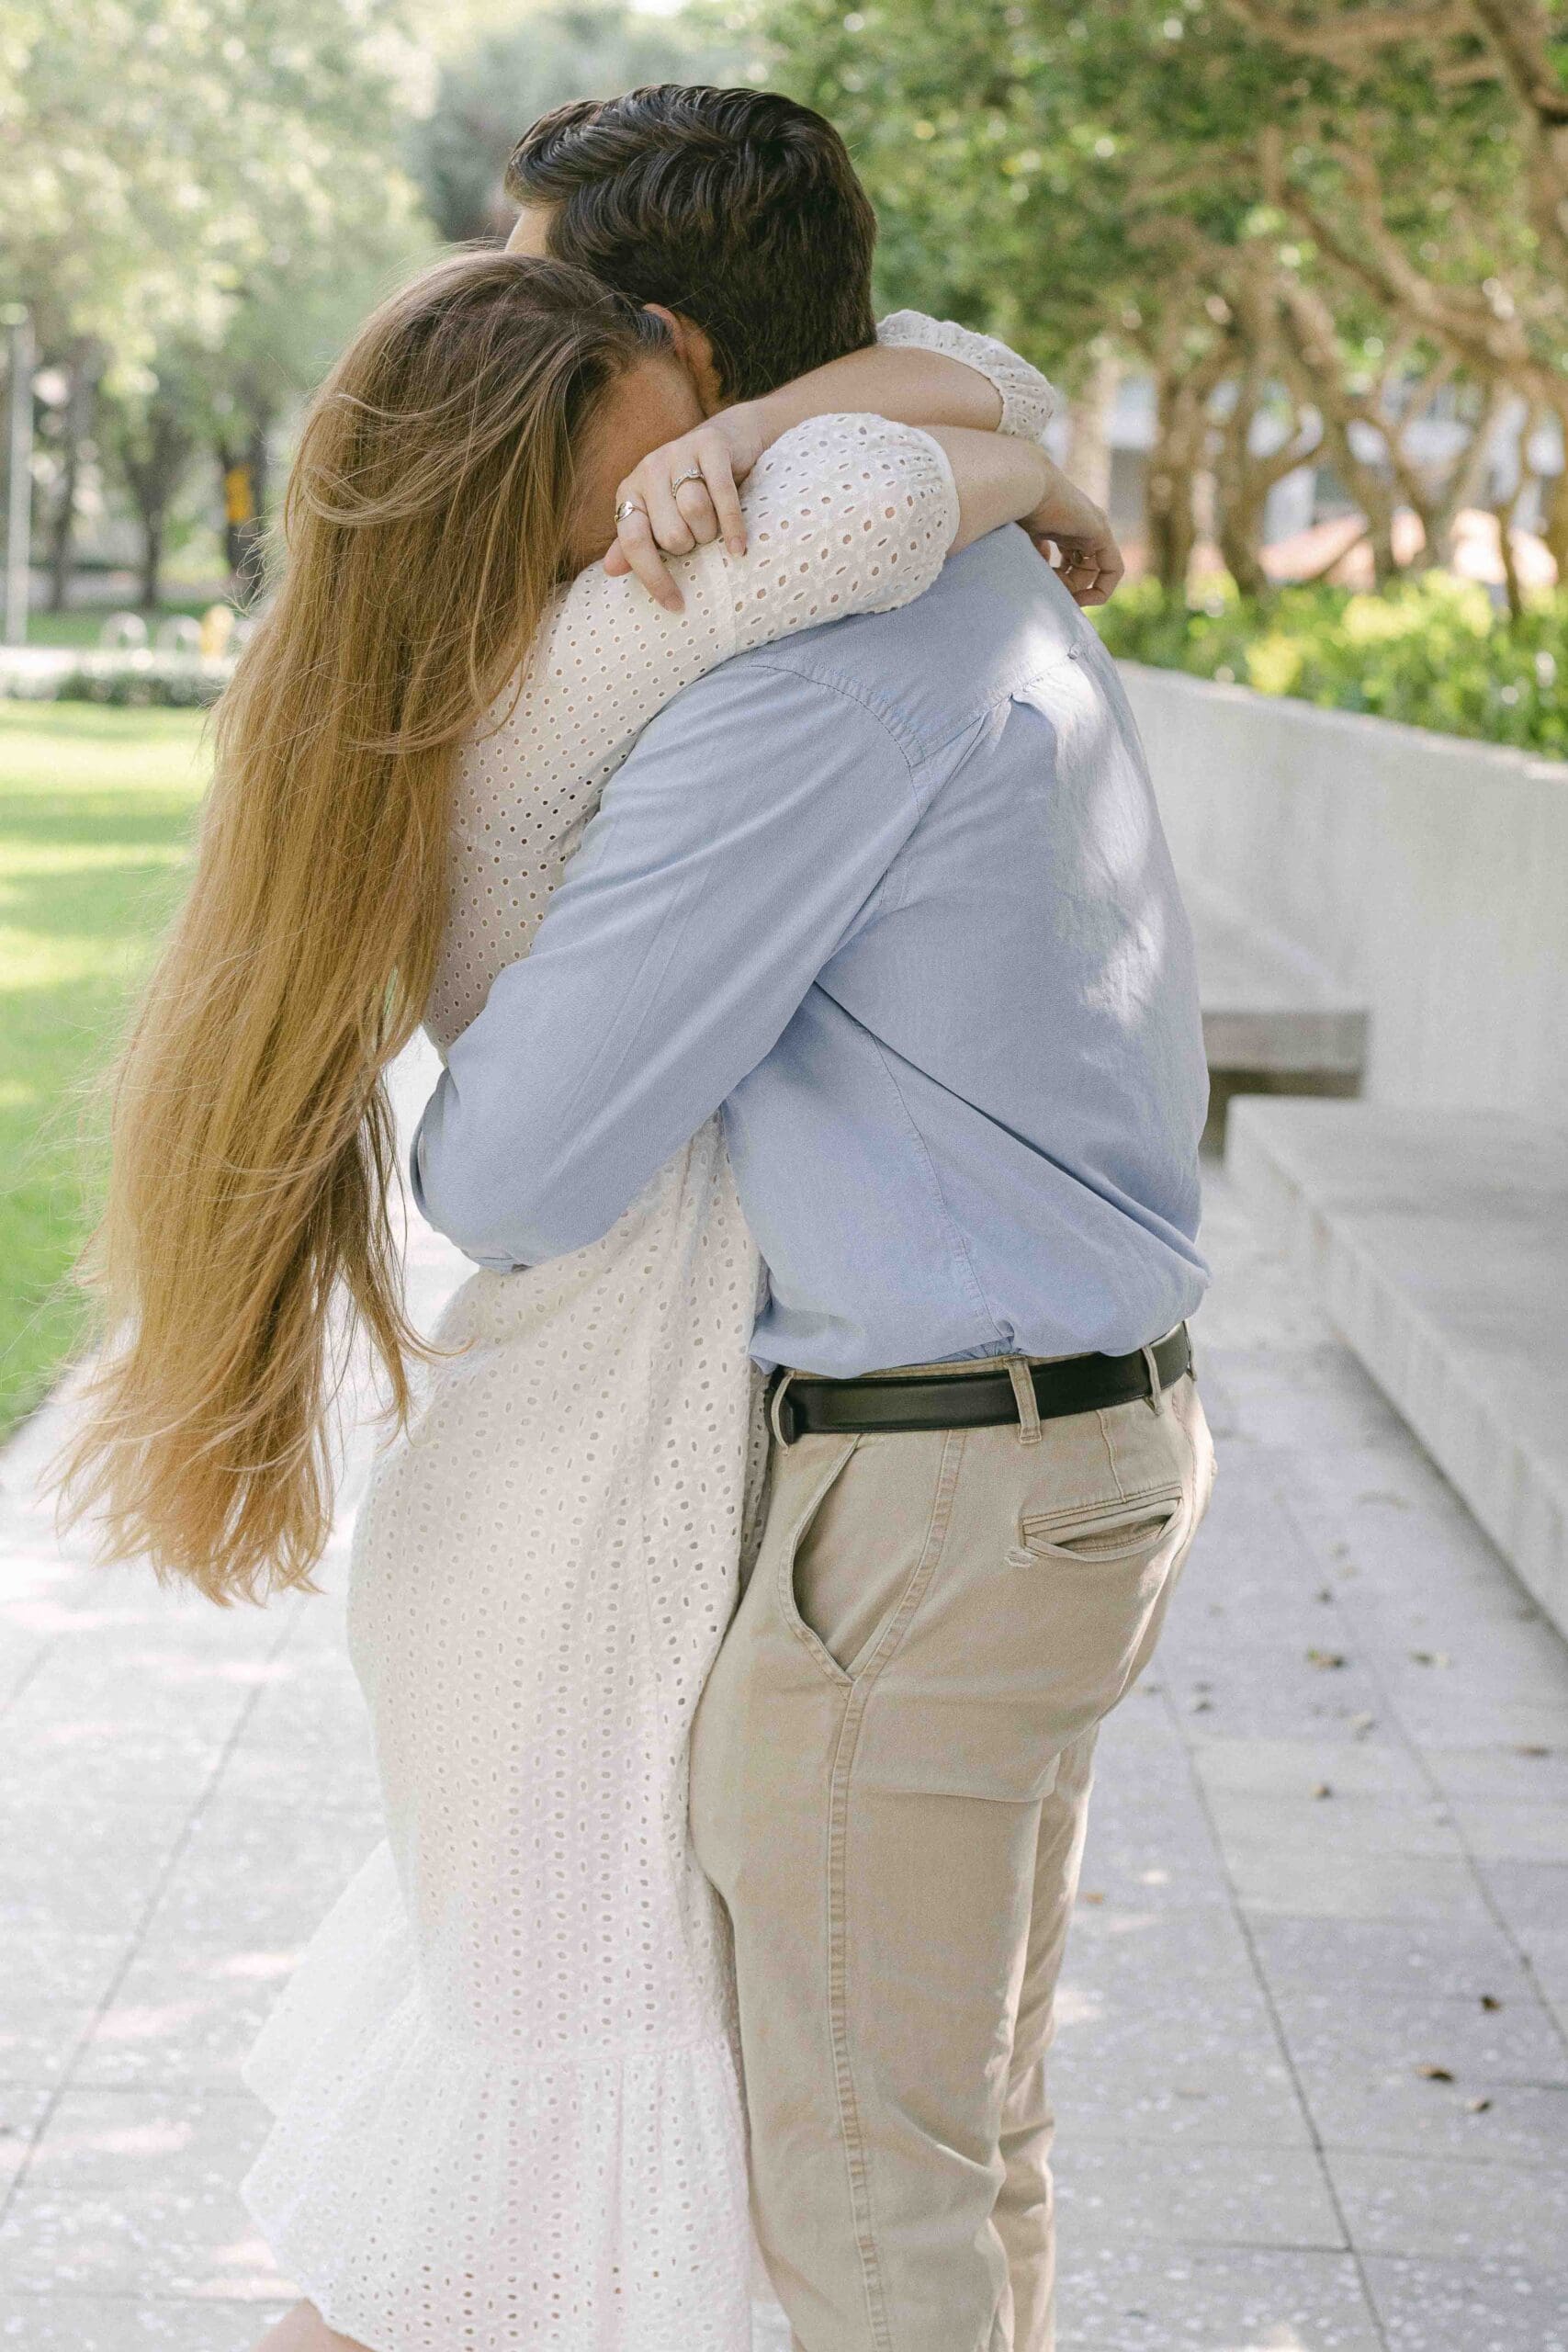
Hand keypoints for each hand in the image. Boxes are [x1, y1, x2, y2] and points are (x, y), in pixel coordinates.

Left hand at [606, 403, 772, 612]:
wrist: (730, 441)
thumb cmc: (692, 490)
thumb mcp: (661, 518)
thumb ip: (636, 544)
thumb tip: (610, 570)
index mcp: (630, 492)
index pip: (633, 543)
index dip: (653, 578)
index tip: (676, 605)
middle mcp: (648, 469)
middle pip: (670, 533)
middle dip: (691, 546)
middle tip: (699, 539)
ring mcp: (678, 452)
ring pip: (695, 512)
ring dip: (711, 533)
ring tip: (715, 531)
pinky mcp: (710, 444)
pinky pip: (722, 494)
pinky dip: (733, 527)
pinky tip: (739, 547)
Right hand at [1020, 459, 1123, 606]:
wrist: (1024, 486)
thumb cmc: (1014, 508)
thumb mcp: (1025, 538)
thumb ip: (1035, 554)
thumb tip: (1041, 570)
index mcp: (1065, 523)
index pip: (1070, 561)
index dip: (1060, 581)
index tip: (1045, 590)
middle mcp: (1083, 526)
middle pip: (1082, 570)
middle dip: (1066, 587)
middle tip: (1049, 593)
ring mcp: (1094, 527)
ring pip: (1094, 572)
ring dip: (1075, 589)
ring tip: (1057, 592)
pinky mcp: (1100, 532)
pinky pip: (1113, 569)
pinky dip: (1103, 589)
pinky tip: (1082, 600)